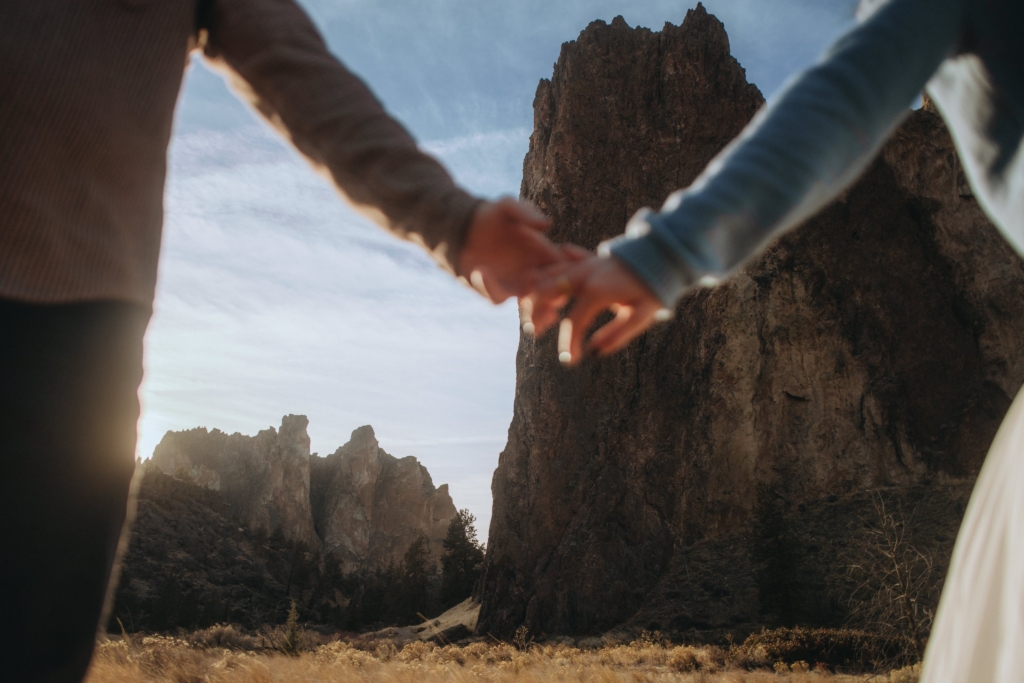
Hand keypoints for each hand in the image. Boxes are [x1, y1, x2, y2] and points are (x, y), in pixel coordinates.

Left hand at [458, 198, 558, 302]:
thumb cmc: (492, 215)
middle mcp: (533, 273)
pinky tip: (480, 270)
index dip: (568, 270)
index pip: (564, 266)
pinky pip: (497, 296)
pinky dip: (490, 287)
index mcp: (543, 253)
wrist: (465, 229)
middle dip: (555, 294)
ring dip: (530, 303)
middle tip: (552, 289)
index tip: (566, 268)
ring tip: (526, 288)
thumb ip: (526, 212)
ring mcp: (514, 285)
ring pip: (528, 302)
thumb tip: (547, 224)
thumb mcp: (508, 207)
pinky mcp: (495, 291)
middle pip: (552, 291)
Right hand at [526, 252, 667, 364]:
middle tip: (532, 330)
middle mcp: (584, 275)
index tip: (569, 362)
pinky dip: (547, 271)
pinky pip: (558, 260)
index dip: (568, 344)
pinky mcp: (585, 258)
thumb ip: (618, 335)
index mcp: (597, 292)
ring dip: (535, 291)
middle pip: (546, 291)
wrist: (661, 256)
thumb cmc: (652, 289)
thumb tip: (594, 353)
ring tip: (532, 312)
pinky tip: (539, 282)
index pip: (573, 322)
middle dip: (534, 312)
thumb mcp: (642, 316)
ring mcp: (583, 264)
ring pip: (548, 274)